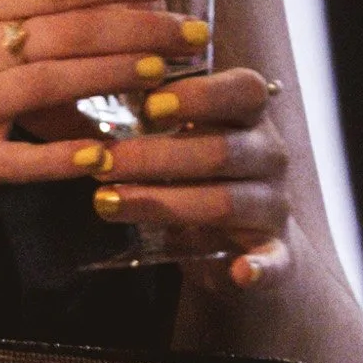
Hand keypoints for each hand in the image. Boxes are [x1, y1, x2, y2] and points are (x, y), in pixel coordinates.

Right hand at [0, 0, 212, 225]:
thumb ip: (25, 37)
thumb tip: (106, 33)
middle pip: (66, 28)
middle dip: (138, 25)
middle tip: (192, 30)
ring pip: (51, 81)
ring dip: (114, 74)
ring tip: (165, 73)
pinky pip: (17, 159)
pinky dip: (61, 157)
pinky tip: (101, 155)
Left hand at [74, 66, 294, 292]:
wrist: (239, 238)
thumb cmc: (196, 170)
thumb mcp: (182, 135)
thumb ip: (152, 116)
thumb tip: (85, 92)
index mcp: (250, 116)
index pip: (243, 90)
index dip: (200, 95)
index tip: (149, 106)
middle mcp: (269, 155)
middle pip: (221, 150)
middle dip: (155, 157)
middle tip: (100, 163)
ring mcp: (274, 205)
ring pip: (227, 203)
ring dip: (167, 205)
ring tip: (108, 204)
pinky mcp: (277, 253)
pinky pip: (276, 261)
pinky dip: (262, 268)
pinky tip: (243, 273)